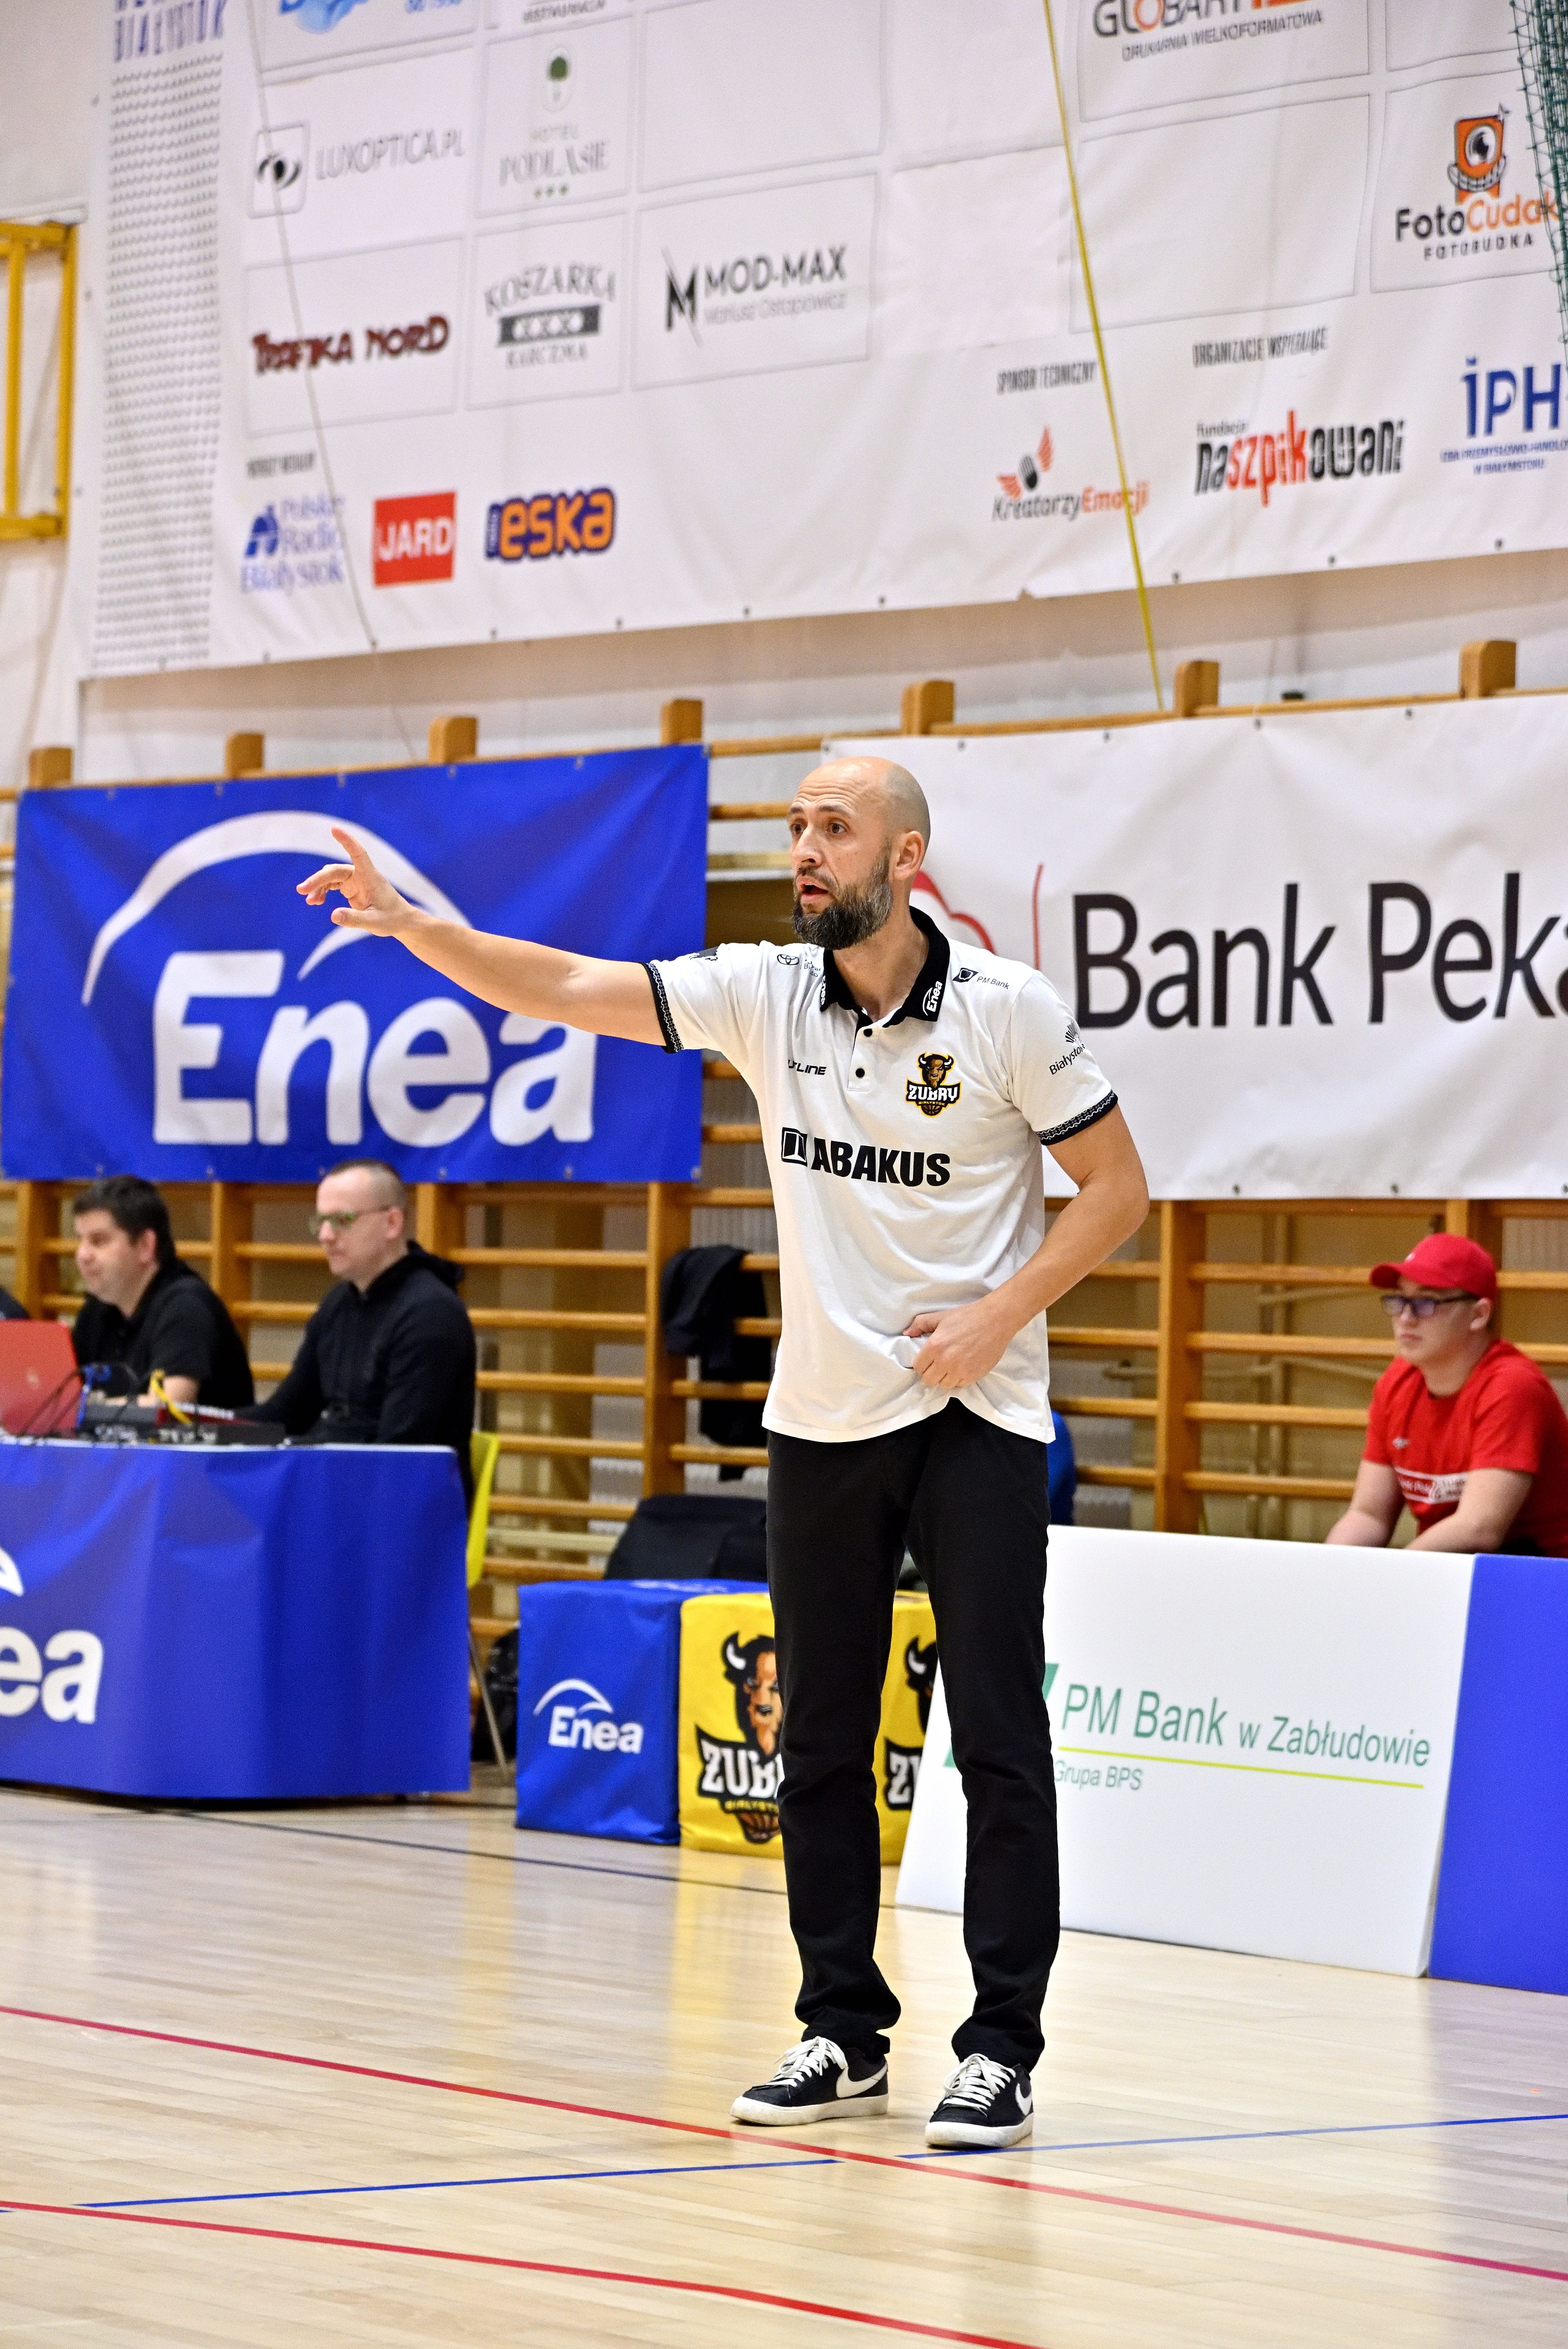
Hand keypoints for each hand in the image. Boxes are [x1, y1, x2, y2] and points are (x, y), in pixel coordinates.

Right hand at [296, 827, 412, 934]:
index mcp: (370, 877)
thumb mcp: (374, 923)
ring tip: (310, 901)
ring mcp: (356, 880)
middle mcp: (362, 875)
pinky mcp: (352, 887)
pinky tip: (316, 901)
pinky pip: (332, 884)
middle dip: (317, 879)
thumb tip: (333, 916)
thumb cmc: (391, 919)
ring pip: (331, 877)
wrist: (400, 922)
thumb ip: (354, 919)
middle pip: (335, 871)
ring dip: (318, 886)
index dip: (347, 841)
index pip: (358, 853)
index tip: (334, 829)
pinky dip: (323, 891)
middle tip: (302, 890)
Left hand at [905, 1298, 1012, 1390]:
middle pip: (928, 1380)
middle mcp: (946, 1361)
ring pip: (943, 1385)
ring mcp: (961, 1371)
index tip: (928, 1358)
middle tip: (938, 1363)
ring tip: (951, 1365)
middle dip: (931, 1372)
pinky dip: (959, 1379)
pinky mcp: (974, 1376)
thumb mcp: (940, 1316)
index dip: (922, 1363)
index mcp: (935, 1346)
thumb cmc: (967, 1316)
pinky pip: (959, 1386)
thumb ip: (920, 1324)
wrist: (996, 1320)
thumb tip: (906, 1333)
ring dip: (945, 1377)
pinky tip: (963, 1367)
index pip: (918, 1367)